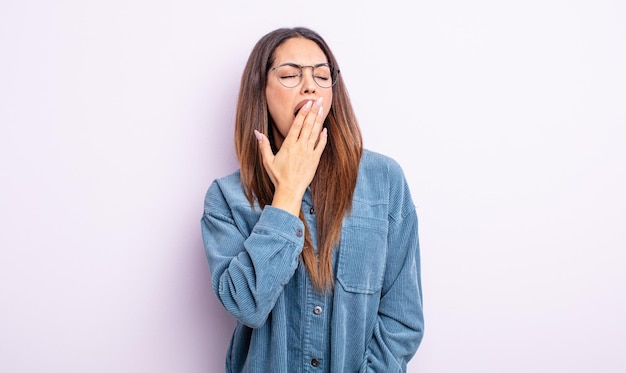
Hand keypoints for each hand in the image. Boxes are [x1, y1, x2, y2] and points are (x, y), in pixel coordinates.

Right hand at [255, 97, 327, 215]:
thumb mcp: (267, 160)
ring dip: (319, 120)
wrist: (290, 190)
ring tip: (322, 109)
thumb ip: (263, 145)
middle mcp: (300, 147)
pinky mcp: (315, 160)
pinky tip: (324, 130)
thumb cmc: (278, 176)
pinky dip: (323, 137)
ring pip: (315, 133)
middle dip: (313, 111)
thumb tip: (257, 132)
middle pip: (308, 125)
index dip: (303, 112)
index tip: (307, 103)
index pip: (297, 125)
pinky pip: (320, 146)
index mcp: (288, 145)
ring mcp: (308, 153)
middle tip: (318, 100)